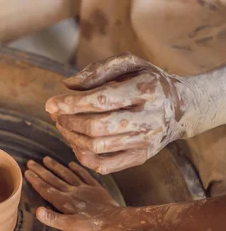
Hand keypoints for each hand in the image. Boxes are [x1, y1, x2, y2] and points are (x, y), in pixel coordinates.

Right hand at [24, 157, 119, 230]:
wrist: (115, 221)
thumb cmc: (91, 227)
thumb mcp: (70, 227)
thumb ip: (53, 218)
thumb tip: (37, 211)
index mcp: (64, 201)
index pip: (46, 189)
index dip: (36, 181)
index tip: (27, 172)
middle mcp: (72, 191)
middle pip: (53, 179)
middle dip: (41, 171)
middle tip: (30, 162)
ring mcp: (84, 188)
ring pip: (67, 174)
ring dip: (56, 167)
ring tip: (46, 158)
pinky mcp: (95, 188)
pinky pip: (84, 175)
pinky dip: (77, 168)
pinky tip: (71, 163)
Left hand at [45, 52, 194, 173]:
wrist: (180, 108)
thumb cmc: (146, 81)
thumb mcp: (130, 64)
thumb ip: (99, 70)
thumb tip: (67, 85)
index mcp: (147, 90)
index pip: (102, 101)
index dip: (71, 104)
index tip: (50, 104)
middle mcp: (150, 119)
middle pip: (97, 127)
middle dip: (68, 122)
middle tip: (56, 116)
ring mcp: (146, 142)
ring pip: (97, 147)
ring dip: (71, 138)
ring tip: (62, 126)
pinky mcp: (141, 158)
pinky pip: (104, 166)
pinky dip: (83, 156)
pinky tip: (75, 143)